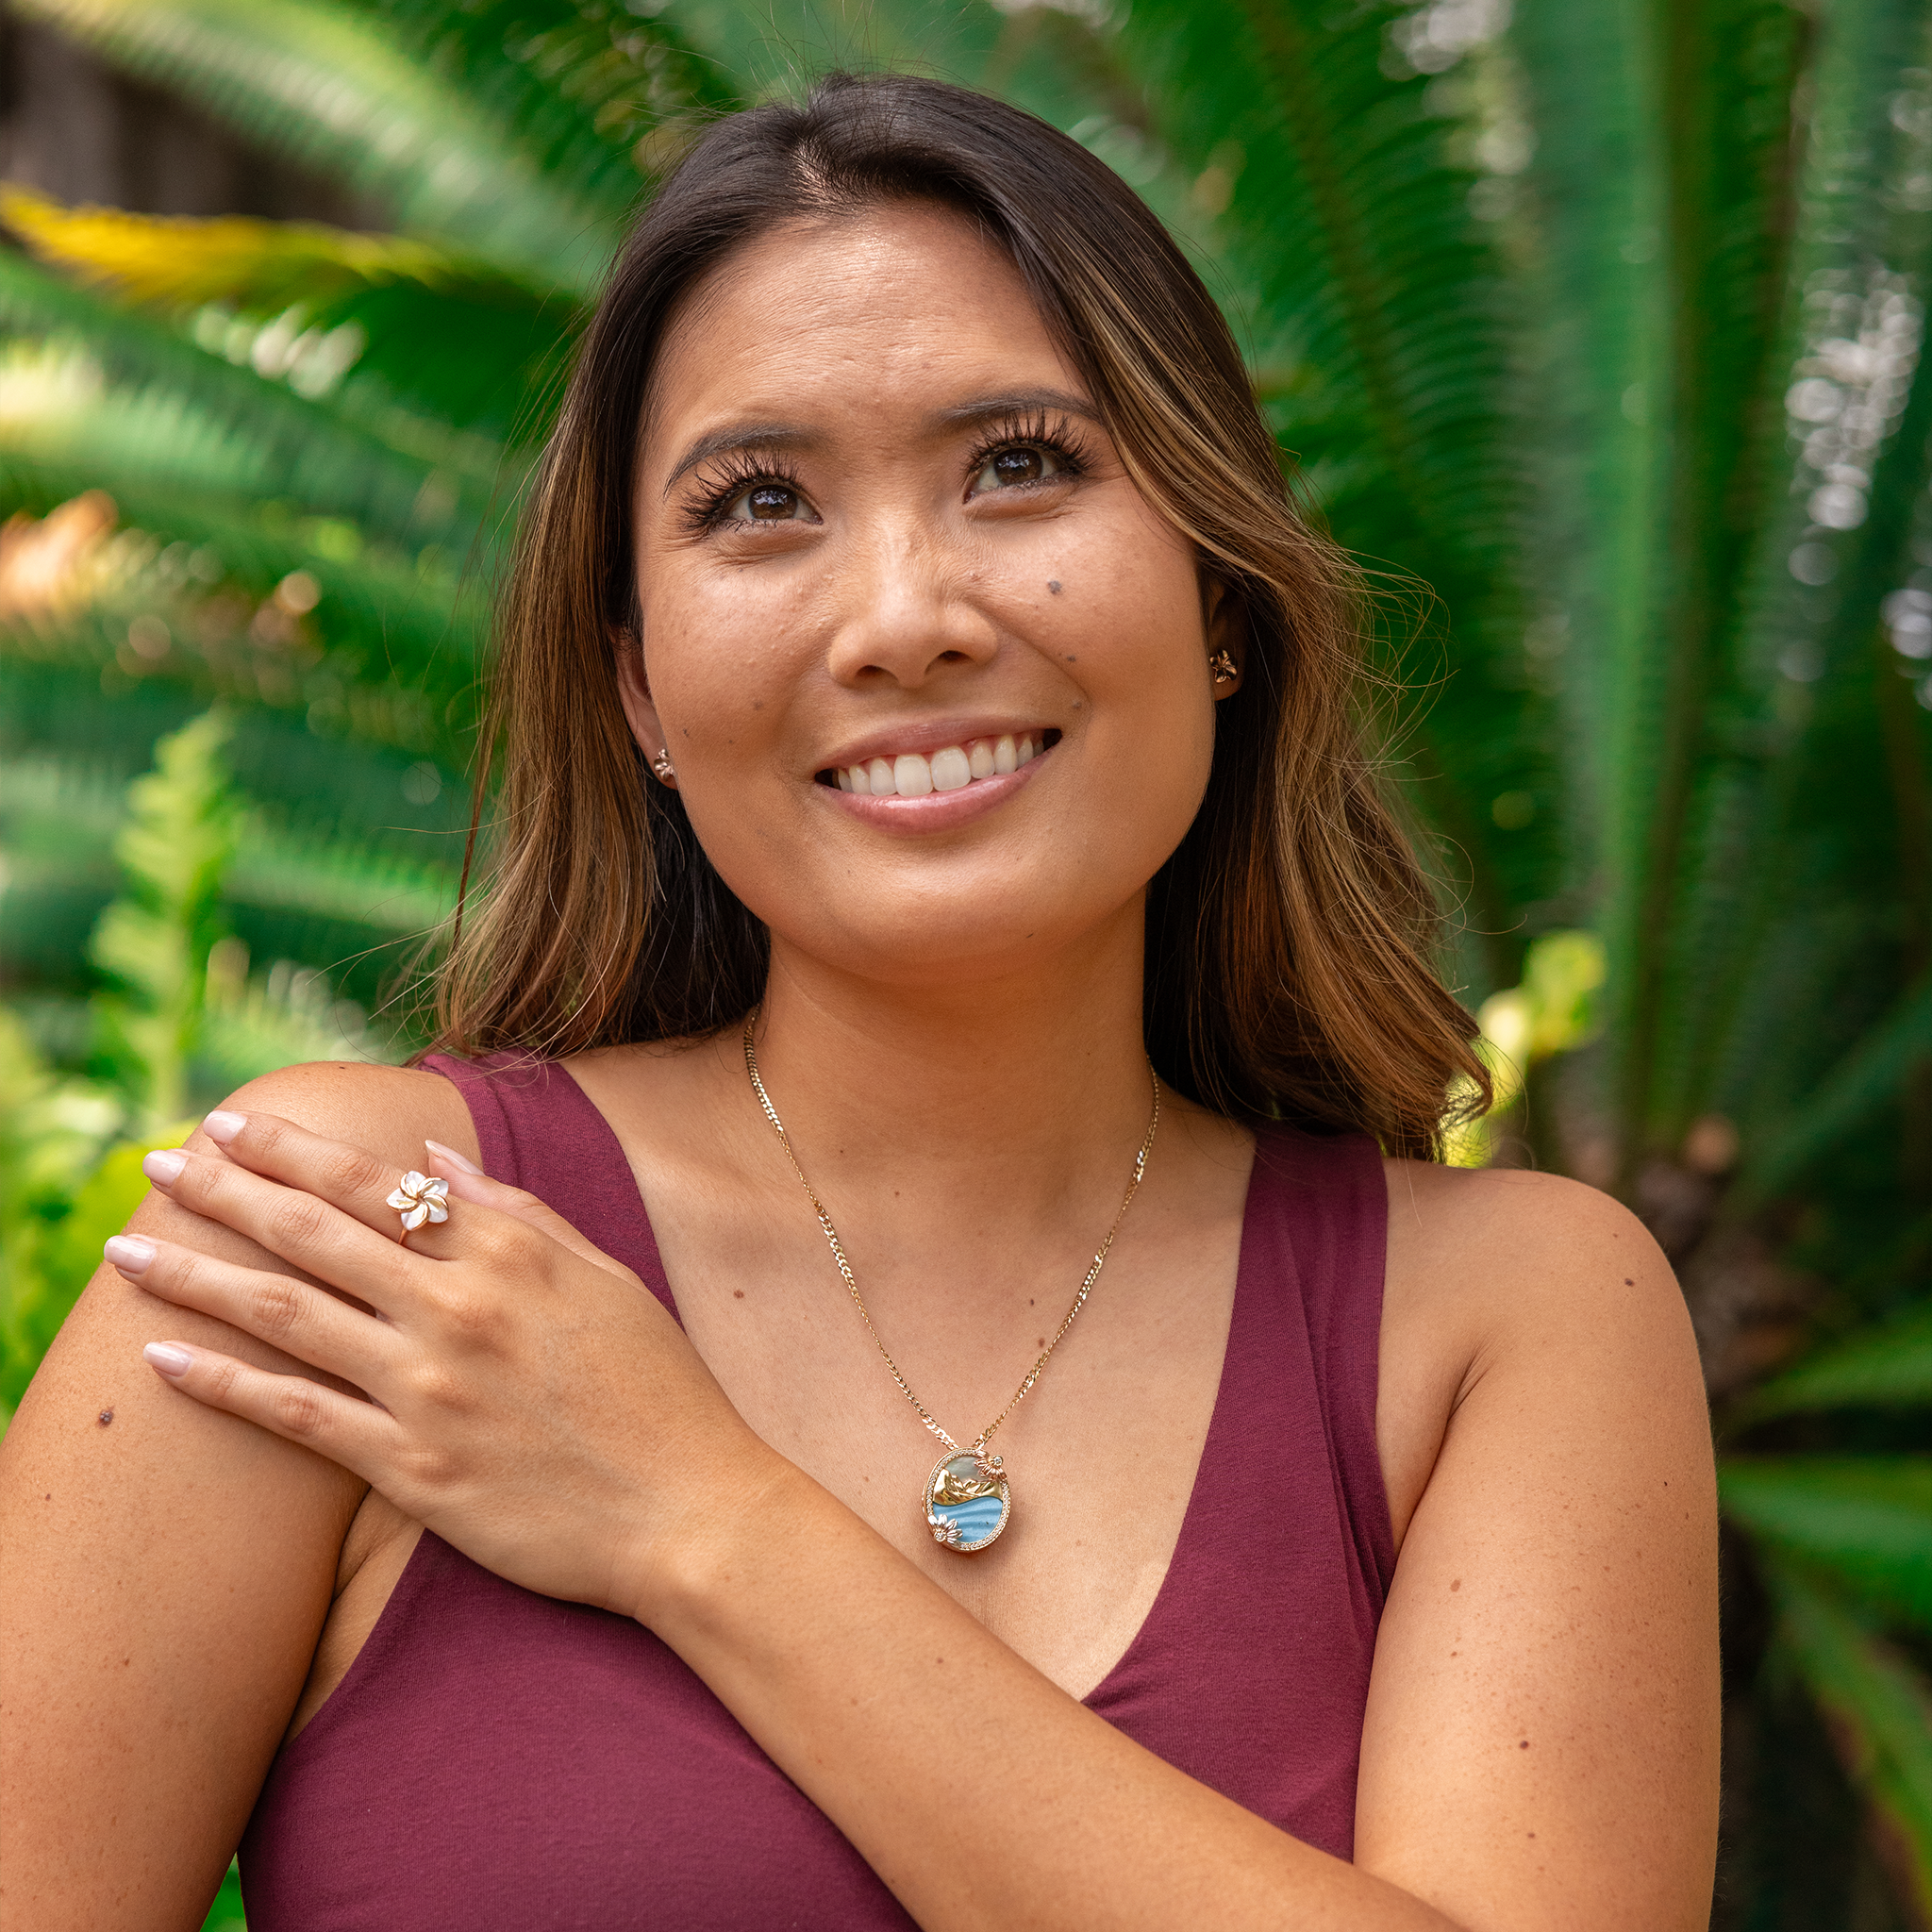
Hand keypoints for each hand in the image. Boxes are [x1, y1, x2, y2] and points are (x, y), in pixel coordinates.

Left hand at [110, 1110, 772, 1621]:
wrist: (690, 1510)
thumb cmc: (658, 1389)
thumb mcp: (605, 1277)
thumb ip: (518, 1212)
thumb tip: (434, 1155)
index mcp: (509, 1255)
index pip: (375, 1183)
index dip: (293, 1150)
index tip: (232, 1124)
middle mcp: (459, 1311)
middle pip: (313, 1235)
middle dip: (225, 1192)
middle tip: (157, 1162)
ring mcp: (430, 1390)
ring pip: (286, 1316)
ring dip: (197, 1276)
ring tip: (128, 1251)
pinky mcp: (413, 1470)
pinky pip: (296, 1417)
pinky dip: (224, 1384)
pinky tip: (165, 1358)